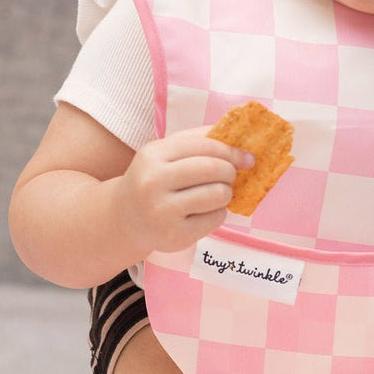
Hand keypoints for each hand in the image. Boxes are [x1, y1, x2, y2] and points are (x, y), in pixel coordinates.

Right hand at [113, 126, 252, 256]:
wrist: (125, 218)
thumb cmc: (155, 179)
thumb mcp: (166, 154)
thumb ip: (199, 140)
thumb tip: (239, 137)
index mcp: (153, 155)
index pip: (204, 145)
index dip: (231, 150)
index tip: (247, 157)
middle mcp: (152, 182)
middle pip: (212, 169)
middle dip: (230, 172)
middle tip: (230, 176)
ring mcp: (161, 212)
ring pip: (217, 194)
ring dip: (226, 193)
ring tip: (217, 193)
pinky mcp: (174, 236)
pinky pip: (215, 218)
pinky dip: (219, 213)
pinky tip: (205, 211)